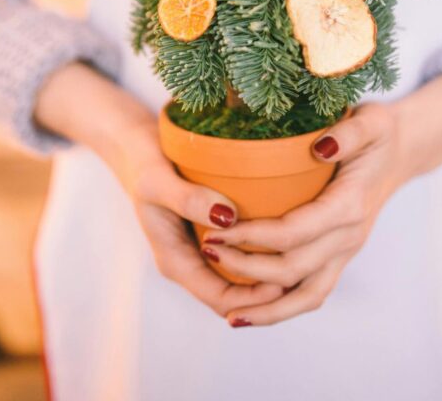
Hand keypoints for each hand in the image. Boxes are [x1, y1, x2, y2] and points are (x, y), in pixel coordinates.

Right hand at [33, 61, 283, 319]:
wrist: (133, 143)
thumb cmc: (143, 160)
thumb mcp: (158, 179)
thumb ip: (189, 199)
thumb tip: (227, 218)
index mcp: (175, 261)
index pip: (222, 298)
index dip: (255, 298)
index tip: (287, 278)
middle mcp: (191, 262)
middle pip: (236, 295)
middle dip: (269, 292)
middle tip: (308, 269)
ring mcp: (201, 249)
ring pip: (241, 277)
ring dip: (269, 274)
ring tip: (305, 255)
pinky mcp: (211, 231)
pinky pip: (242, 253)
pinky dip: (264, 251)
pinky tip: (290, 233)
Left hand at [199, 101, 405, 326]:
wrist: (403, 152)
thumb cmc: (380, 133)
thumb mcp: (371, 121)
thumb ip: (349, 133)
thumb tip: (320, 148)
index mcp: (349, 206)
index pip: (293, 233)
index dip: (252, 237)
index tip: (216, 231)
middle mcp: (348, 237)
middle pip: (292, 269)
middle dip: (246, 267)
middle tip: (207, 251)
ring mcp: (346, 252)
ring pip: (306, 295)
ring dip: (267, 308)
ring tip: (227, 312)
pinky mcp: (340, 256)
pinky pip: (312, 292)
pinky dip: (284, 308)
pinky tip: (252, 312)